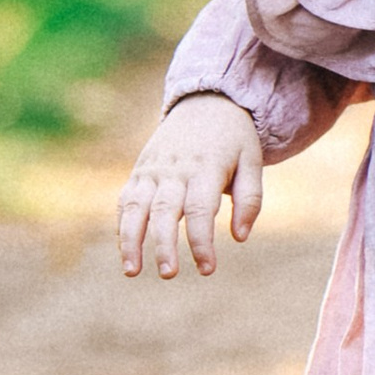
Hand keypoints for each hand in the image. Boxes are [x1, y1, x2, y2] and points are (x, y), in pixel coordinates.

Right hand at [118, 93, 263, 279]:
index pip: (200, 210)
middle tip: (169, 274)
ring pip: (136, 206)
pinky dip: (122, 226)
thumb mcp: (252, 160)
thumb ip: (250, 199)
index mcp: (206, 167)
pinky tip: (125, 253)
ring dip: (131, 240)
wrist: (206, 100)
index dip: (201, 241)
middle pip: (165, 211)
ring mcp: (153, 169)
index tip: (207, 269)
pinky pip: (126, 200)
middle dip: (164, 245)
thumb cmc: (234, 139)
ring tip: (132, 272)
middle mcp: (175, 168)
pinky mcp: (140, 170)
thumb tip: (240, 237)